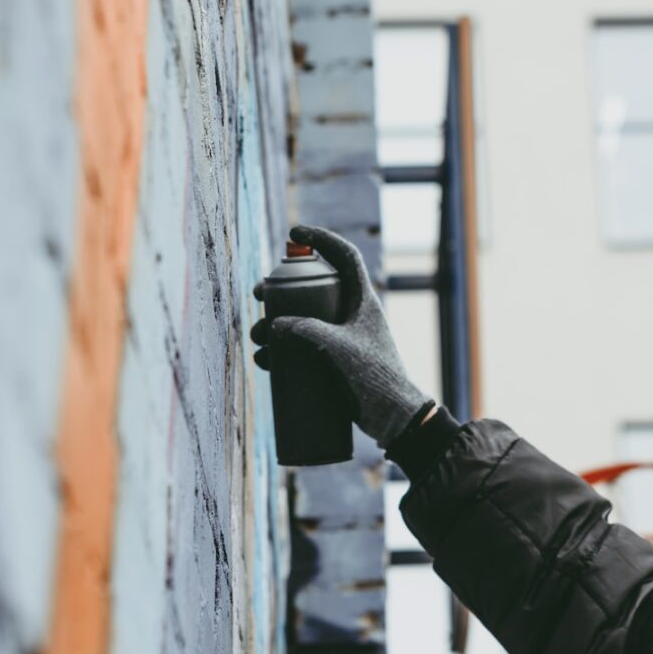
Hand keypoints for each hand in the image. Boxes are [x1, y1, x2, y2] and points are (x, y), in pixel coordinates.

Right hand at [250, 224, 433, 446]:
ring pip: (302, 320)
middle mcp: (352, 314)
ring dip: (275, 325)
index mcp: (363, 300)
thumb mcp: (337, 347)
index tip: (293, 233)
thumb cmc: (375, 378)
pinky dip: (282, 351)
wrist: (395, 419)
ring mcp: (343, 338)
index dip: (320, 238)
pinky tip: (265, 361)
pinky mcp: (335, 362)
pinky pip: (303, 348)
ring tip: (257, 339)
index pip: (344, 256)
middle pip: (313, 289)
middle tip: (258, 296)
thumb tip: (274, 325)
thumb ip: (306, 330)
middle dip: (281, 291)